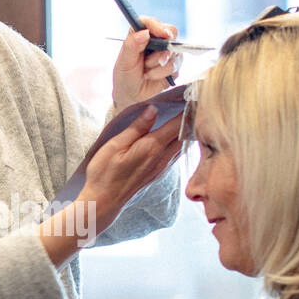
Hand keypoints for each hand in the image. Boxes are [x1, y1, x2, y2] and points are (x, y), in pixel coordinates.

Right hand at [78, 103, 181, 238]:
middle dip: (190, 118)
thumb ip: (137, 127)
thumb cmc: (104, 173)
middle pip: (184, 134)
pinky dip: (179, 142)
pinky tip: (175, 135)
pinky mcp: (157, 173)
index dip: (187, 109)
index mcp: (152, 147)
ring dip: (185, 130)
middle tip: (193, 101)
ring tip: (187, 114)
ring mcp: (161, 167)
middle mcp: (162, 157)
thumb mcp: (116, 145)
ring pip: (181, 145)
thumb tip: (154, 108)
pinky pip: (175, 154)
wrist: (103, 202)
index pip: (177, 124)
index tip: (194, 96)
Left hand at [112, 15, 181, 109]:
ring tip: (145, 72)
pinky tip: (151, 76)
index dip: (158, 26)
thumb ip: (132, 45)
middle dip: (164, 47)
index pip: (151, 23)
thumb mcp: (125, 61)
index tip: (162, 34)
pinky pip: (175, 66)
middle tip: (157, 59)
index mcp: (141, 34)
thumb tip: (144, 32)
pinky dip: (161, 73)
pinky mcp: (173, 65)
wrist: (131, 95)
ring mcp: (166, 52)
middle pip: (171, 32)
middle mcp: (156, 40)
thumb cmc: (125, 75)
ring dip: (158, 64)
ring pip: (173, 52)